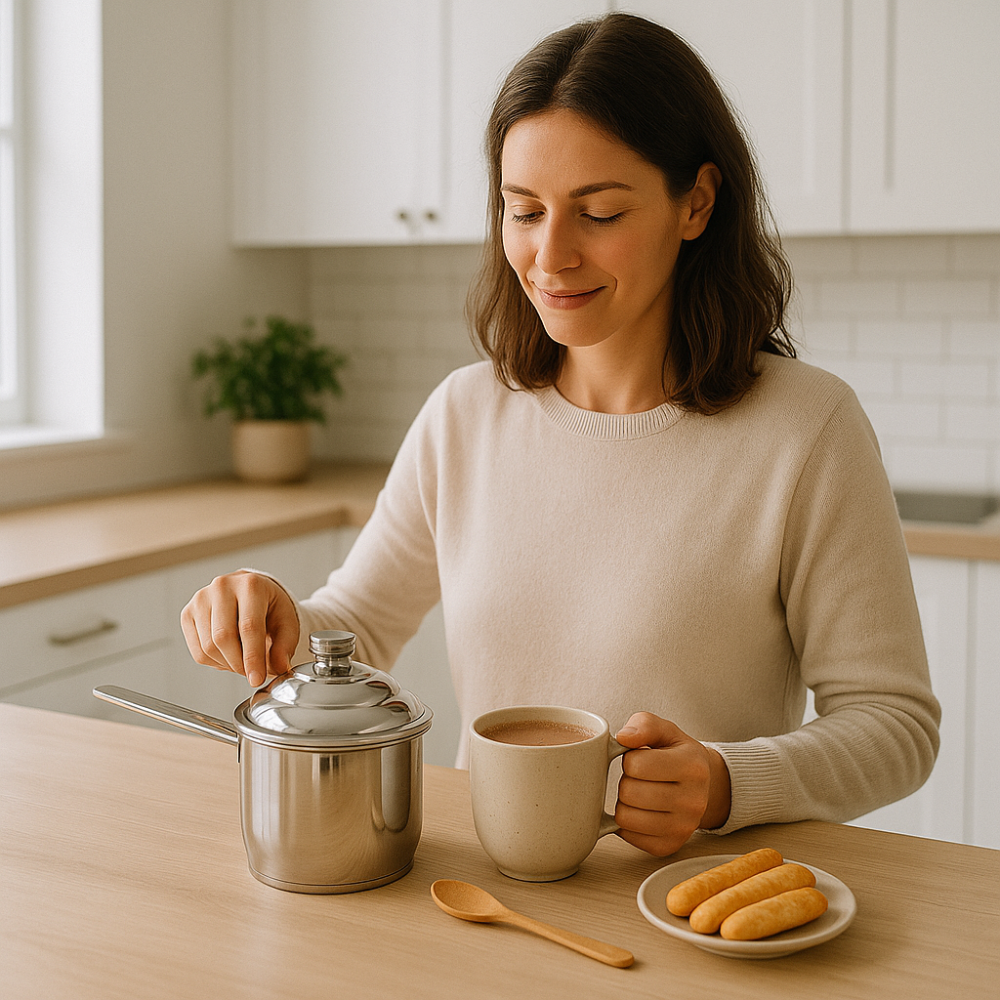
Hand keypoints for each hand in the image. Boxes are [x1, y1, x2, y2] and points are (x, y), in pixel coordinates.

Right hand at [180, 571, 298, 686]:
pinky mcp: (188, 613)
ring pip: (208, 647)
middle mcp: (222, 587)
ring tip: (243, 660)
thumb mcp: (287, 623)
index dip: (253, 658)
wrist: (252, 593)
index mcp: (251, 585)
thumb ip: (284, 646)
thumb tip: (279, 667)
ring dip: (227, 664)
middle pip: (223, 638)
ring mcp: (201, 599)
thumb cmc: (270, 606)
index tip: (256, 679)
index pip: (248, 627)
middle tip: (252, 672)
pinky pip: (198, 651)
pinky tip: (228, 655)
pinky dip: (215, 662)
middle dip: (239, 664)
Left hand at [613, 712, 731, 856]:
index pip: (637, 765)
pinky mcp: (670, 845)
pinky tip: (641, 811)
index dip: (629, 759)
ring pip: (626, 818)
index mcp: (692, 766)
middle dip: (626, 781)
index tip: (640, 758)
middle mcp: (694, 801)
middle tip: (639, 778)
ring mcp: (684, 827)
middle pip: (629, 792)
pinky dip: (628, 823)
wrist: (702, 785)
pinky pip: (629, 837)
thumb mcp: (665, 730)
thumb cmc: (676, 754)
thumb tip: (623, 737)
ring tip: (640, 793)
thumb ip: (644, 725)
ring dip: (624, 803)